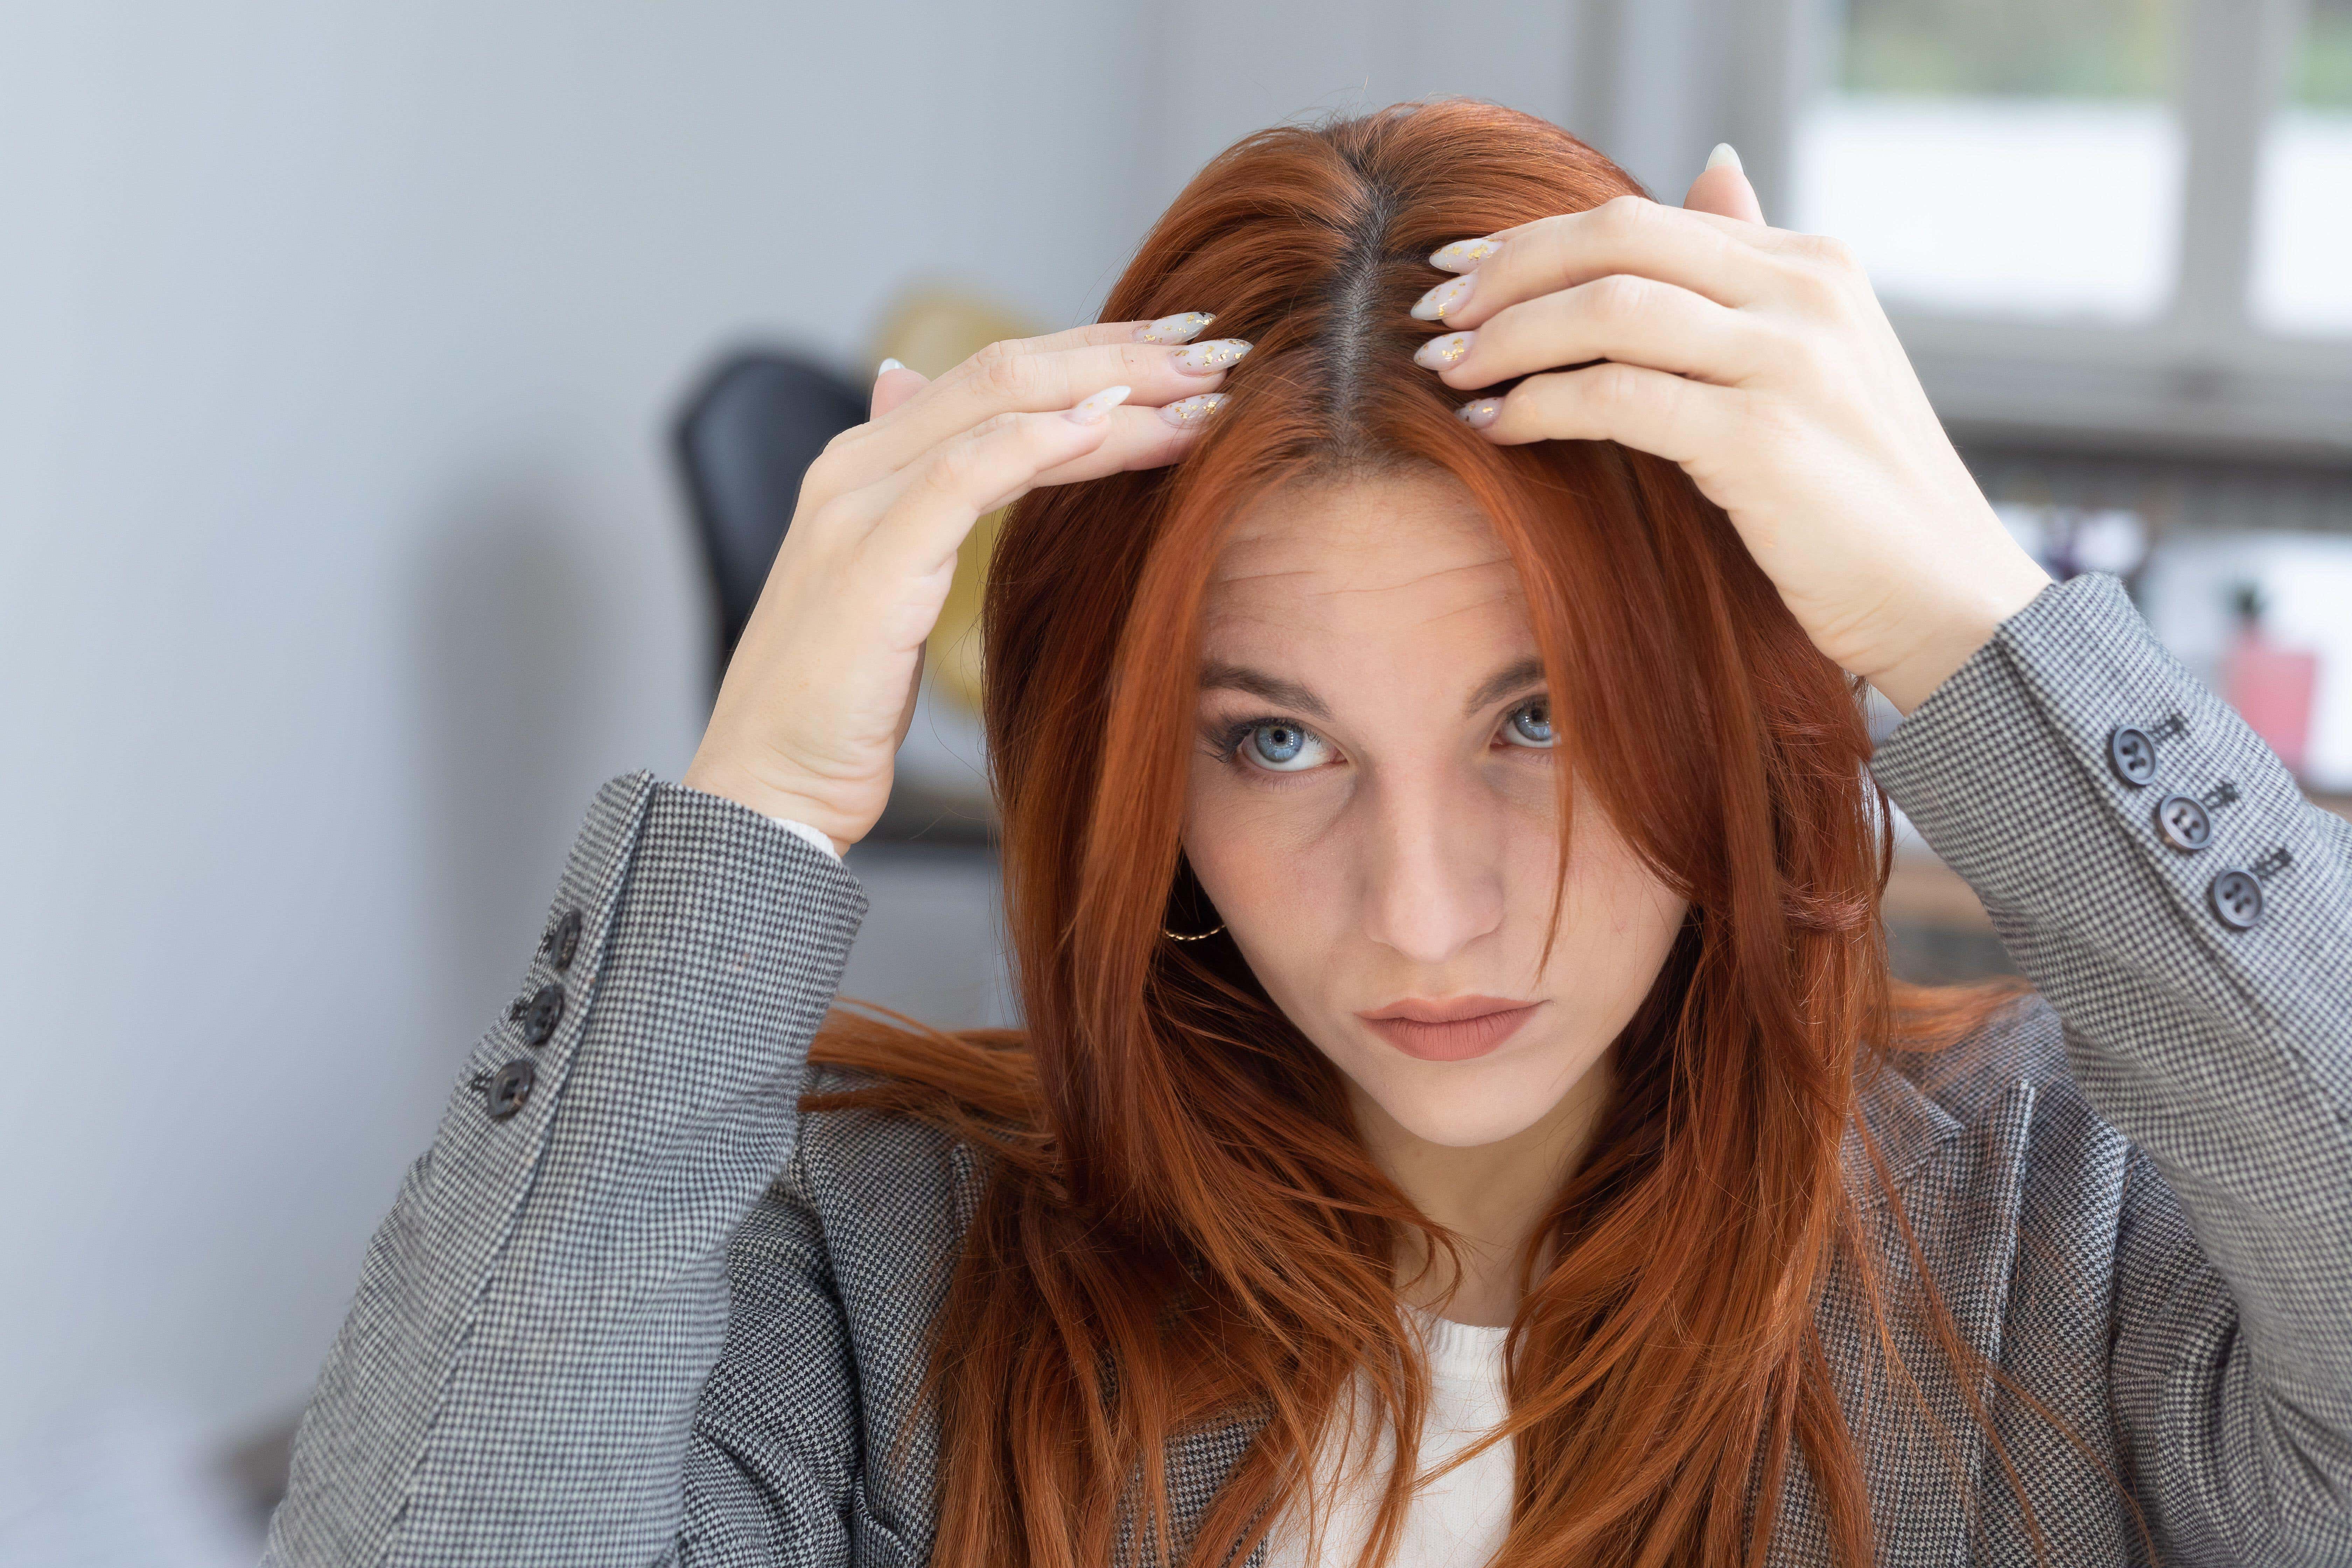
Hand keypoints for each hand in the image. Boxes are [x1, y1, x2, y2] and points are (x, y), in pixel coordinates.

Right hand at [682, 317, 1242, 849]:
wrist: (767, 785)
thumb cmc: (838, 704)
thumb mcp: (887, 583)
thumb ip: (910, 491)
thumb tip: (905, 387)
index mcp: (864, 465)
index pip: (997, 375)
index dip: (1095, 350)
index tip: (1186, 350)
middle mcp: (855, 466)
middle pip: (1008, 371)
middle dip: (1122, 355)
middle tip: (1218, 351)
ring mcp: (856, 508)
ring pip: (1000, 408)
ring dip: (1113, 392)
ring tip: (1201, 391)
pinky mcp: (871, 563)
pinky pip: (968, 476)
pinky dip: (1045, 444)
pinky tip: (1114, 430)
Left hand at [1409, 148, 2048, 712]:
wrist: (1947, 598)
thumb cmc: (1863, 496)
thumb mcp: (1821, 356)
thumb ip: (1756, 266)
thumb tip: (1714, 169)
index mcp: (1813, 265)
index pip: (1642, 220)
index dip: (1535, 238)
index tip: (1460, 265)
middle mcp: (1804, 294)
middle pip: (1615, 244)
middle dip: (1506, 273)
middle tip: (1434, 312)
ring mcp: (1788, 362)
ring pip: (1607, 311)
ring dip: (1507, 336)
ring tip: (1446, 368)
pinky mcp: (1762, 439)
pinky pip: (1618, 399)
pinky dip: (1538, 406)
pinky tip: (1491, 425)